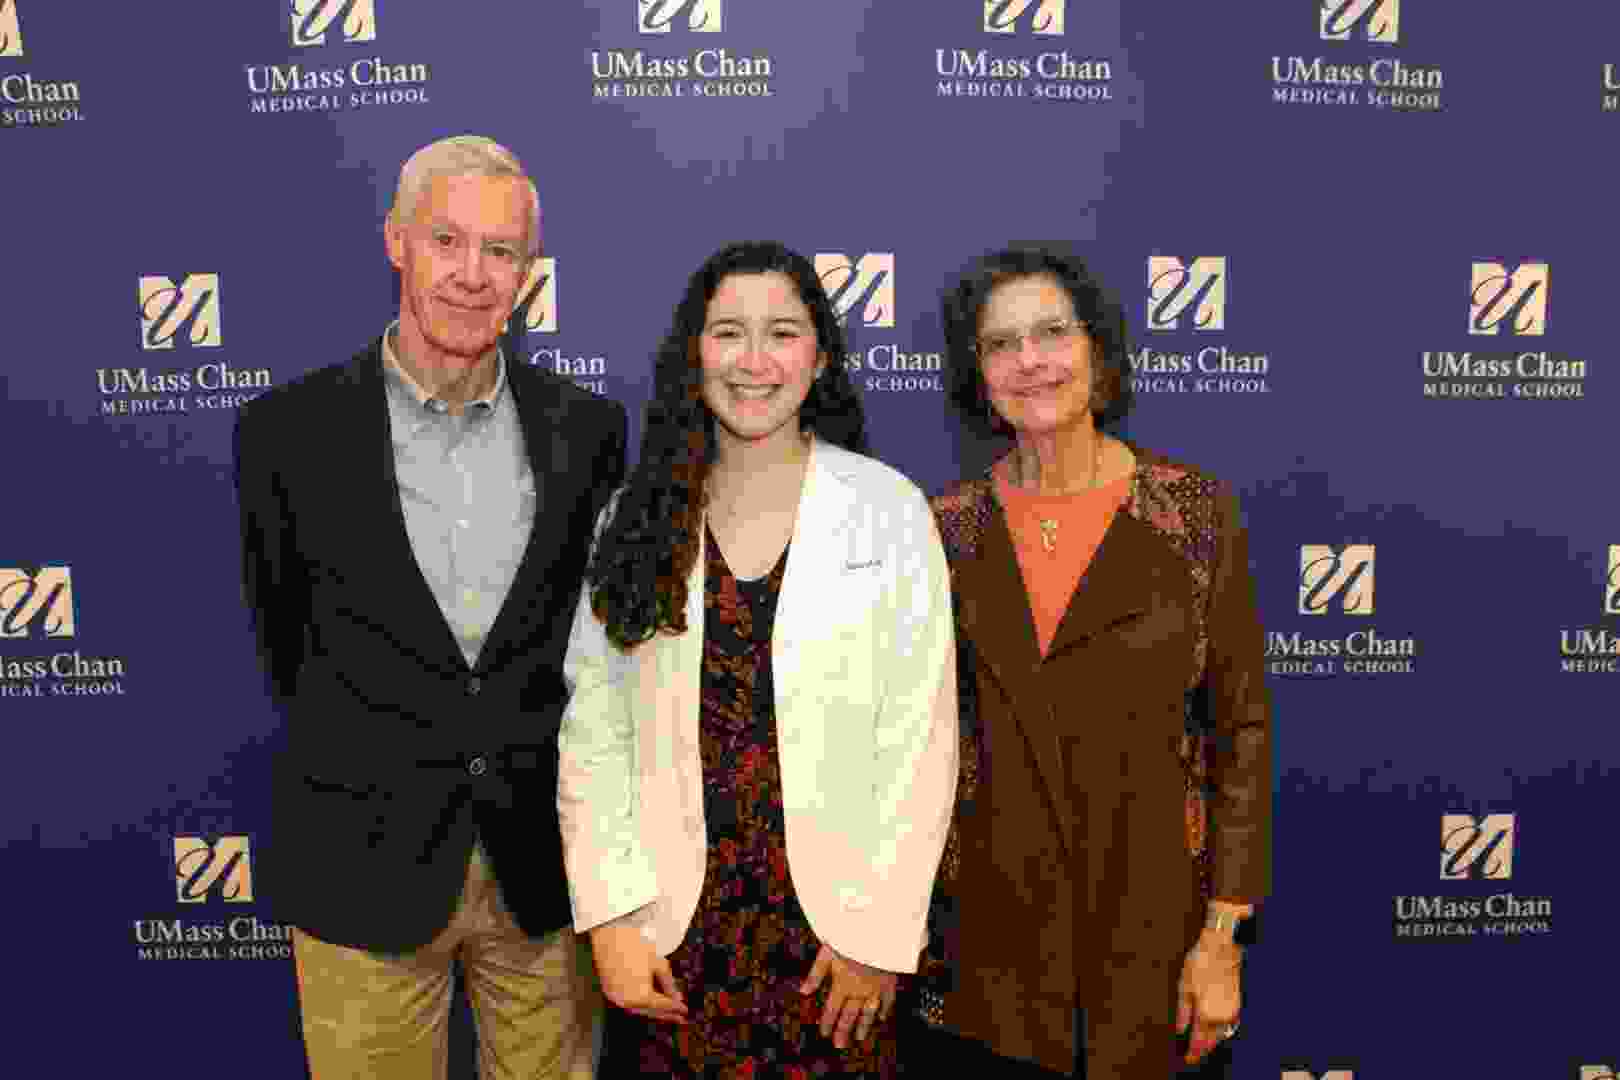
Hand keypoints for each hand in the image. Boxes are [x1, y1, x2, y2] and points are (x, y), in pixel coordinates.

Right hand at [589, 923, 688, 1024]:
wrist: (610, 933)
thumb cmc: (634, 944)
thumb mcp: (658, 963)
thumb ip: (669, 983)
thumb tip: (676, 996)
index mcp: (640, 996)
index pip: (663, 1006)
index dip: (676, 1008)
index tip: (685, 1011)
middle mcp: (626, 1001)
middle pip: (651, 1012)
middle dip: (666, 1014)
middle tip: (679, 1017)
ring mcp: (615, 998)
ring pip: (638, 1010)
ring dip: (653, 1011)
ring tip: (666, 1011)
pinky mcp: (609, 992)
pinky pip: (628, 1003)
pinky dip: (640, 1004)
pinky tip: (648, 1002)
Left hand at [800, 944, 897, 1048]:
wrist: (877, 931)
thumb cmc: (849, 937)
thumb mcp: (827, 953)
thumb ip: (815, 974)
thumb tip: (803, 992)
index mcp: (842, 984)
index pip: (832, 1009)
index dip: (827, 1023)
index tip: (824, 1034)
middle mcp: (859, 990)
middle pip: (849, 1016)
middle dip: (843, 1031)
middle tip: (840, 1045)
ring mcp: (875, 988)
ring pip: (868, 1013)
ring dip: (863, 1027)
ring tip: (860, 1038)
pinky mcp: (889, 982)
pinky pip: (888, 1002)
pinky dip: (884, 1011)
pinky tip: (882, 1018)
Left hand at [1176, 937, 1241, 1065]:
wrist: (1220, 948)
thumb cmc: (1200, 965)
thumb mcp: (1184, 988)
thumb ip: (1182, 1012)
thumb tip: (1180, 1030)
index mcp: (1205, 1014)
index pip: (1199, 1042)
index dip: (1193, 1052)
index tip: (1188, 1059)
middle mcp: (1221, 1017)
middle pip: (1211, 1041)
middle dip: (1202, 1048)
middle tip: (1193, 1054)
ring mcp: (1232, 1011)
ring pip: (1221, 1034)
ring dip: (1212, 1039)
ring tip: (1202, 1042)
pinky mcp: (1238, 1005)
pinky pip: (1229, 1025)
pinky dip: (1221, 1029)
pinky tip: (1214, 1028)